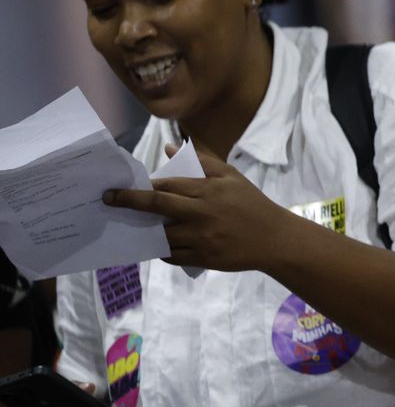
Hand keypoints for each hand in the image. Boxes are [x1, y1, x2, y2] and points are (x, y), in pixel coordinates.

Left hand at [103, 146, 295, 271]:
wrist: (274, 238)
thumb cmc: (251, 203)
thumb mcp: (231, 176)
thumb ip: (201, 161)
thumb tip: (169, 149)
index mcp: (208, 190)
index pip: (167, 184)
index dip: (143, 185)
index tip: (123, 185)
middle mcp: (201, 213)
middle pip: (156, 205)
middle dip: (128, 201)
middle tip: (108, 199)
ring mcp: (201, 237)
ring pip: (161, 234)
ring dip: (145, 230)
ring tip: (134, 227)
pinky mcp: (202, 257)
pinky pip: (172, 255)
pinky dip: (162, 249)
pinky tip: (161, 243)